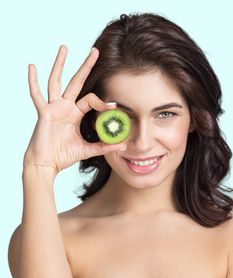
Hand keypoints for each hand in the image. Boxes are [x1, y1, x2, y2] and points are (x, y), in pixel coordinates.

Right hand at [24, 45, 126, 175]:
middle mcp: (65, 107)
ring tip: (65, 48)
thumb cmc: (63, 155)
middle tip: (95, 50)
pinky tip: (31, 67)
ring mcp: (53, 108)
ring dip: (60, 64)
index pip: (91, 100)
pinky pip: (36, 95)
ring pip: (56, 81)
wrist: (47, 163)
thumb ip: (104, 146)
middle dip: (85, 66)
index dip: (103, 102)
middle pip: (76, 82)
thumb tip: (123, 146)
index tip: (115, 106)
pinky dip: (33, 82)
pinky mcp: (44, 112)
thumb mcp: (87, 149)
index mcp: (75, 114)